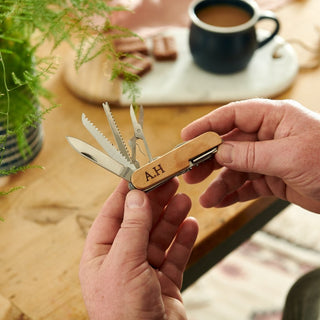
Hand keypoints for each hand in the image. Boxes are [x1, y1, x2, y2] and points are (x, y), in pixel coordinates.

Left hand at [79, 179, 197, 319]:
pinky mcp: (164, 281)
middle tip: (171, 181)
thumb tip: (136, 195)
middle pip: (140, 221)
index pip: (114, 213)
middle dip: (155, 201)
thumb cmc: (123, 312)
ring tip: (183, 199)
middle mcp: (122, 258)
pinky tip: (191, 224)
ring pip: (160, 235)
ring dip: (172, 217)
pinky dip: (183, 239)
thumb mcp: (124, 262)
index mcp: (101, 253)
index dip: (128, 191)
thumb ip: (133, 226)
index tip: (142, 171)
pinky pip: (175, 254)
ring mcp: (144, 269)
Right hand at [181, 99, 319, 212]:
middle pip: (229, 144)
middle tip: (189, 173)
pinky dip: (233, 193)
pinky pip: (247, 185)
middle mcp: (269, 136)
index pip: (233, 115)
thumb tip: (219, 152)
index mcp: (274, 118)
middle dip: (209, 160)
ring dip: (220, 183)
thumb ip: (250, 154)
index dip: (207, 125)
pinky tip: (221, 201)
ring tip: (207, 198)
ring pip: (236, 169)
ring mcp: (269, 159)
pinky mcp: (273, 179)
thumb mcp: (288, 156)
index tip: (186, 137)